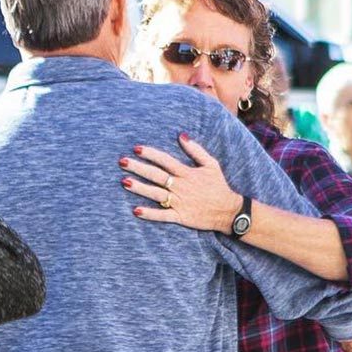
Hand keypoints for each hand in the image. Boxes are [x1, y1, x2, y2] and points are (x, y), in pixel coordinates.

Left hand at [122, 134, 241, 230]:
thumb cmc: (219, 186)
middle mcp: (181, 187)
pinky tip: (136, 210)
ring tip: (124, 182)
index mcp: (187, 173)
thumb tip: (181, 135)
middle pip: (156, 175)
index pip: (165, 161)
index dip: (151, 154)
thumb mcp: (211, 165)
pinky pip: (163, 215)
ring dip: (140, 188)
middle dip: (139, 168)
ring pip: (156, 194)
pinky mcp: (180, 216)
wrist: (228, 211)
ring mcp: (180, 202)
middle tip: (122, 162)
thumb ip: (196, 150)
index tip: (136, 148)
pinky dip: (150, 213)